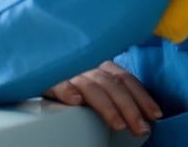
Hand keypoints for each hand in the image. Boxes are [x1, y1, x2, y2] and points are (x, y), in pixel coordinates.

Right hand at [43, 61, 162, 136]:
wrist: (32, 59)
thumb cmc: (67, 76)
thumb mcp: (92, 78)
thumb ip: (110, 87)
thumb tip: (141, 111)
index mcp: (99, 63)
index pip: (126, 78)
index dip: (142, 96)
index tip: (155, 115)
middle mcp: (87, 64)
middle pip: (113, 84)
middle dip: (130, 108)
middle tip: (141, 129)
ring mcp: (68, 70)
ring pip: (92, 87)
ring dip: (107, 107)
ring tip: (118, 125)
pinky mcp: (47, 76)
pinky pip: (59, 82)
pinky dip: (68, 91)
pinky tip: (76, 102)